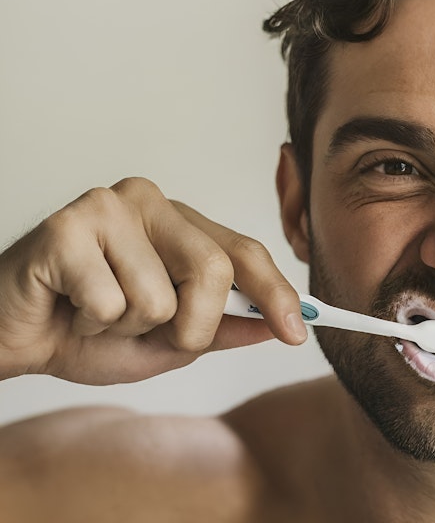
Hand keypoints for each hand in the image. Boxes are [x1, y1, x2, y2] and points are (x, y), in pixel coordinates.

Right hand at [0, 178, 306, 384]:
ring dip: (128, 328)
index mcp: (182, 223)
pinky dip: (90, 323)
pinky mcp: (67, 225)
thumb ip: (221, 329)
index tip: (297, 332)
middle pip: (214, 270)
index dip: (276, 293)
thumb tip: (273, 327)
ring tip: (98, 313)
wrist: (17, 336)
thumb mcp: (168, 341)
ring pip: (160, 296)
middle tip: (150, 332)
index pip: (245, 251)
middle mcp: (152, 203)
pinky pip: (109, 302)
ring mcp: (110, 207)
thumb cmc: (89, 330)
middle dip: (189, 327)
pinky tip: (70, 304)